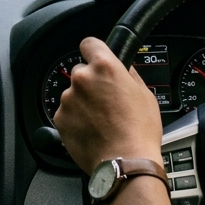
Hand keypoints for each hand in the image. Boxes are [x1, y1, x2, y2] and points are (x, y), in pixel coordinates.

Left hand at [53, 37, 163, 173]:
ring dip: (83, 103)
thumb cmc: (139, 131)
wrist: (125, 162)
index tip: (95, 58)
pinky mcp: (60, 118)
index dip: (94, 51)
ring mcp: (68, 99)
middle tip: (105, 100)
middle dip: (91, 83)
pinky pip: (67, 113)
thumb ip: (128, 75)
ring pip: (73, 94)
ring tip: (101, 121)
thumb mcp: (145, 94)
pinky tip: (92, 130)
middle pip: (81, 71)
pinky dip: (75, 119)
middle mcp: (82, 79)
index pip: (89, 43)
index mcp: (104, 67)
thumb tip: (123, 68)